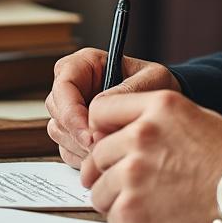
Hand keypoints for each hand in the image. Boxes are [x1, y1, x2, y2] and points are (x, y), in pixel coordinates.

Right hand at [44, 48, 179, 167]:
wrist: (164, 107)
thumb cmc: (158, 85)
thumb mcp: (152, 80)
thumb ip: (125, 92)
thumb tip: (96, 112)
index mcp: (85, 64)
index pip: (63, 86)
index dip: (71, 112)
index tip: (90, 135)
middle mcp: (73, 86)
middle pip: (57, 111)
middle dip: (77, 133)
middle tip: (102, 148)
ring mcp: (71, 110)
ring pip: (58, 132)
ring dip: (80, 147)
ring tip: (110, 151)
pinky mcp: (74, 132)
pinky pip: (67, 149)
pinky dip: (83, 158)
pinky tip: (107, 156)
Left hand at [81, 90, 221, 222]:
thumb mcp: (196, 117)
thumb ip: (156, 119)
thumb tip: (126, 130)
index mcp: (159, 107)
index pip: (101, 109)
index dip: (101, 130)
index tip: (106, 143)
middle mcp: (142, 135)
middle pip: (99, 153)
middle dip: (109, 170)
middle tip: (127, 181)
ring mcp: (134, 172)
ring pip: (99, 187)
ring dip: (115, 197)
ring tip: (142, 201)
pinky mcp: (134, 207)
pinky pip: (111, 214)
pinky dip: (126, 219)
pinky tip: (149, 216)